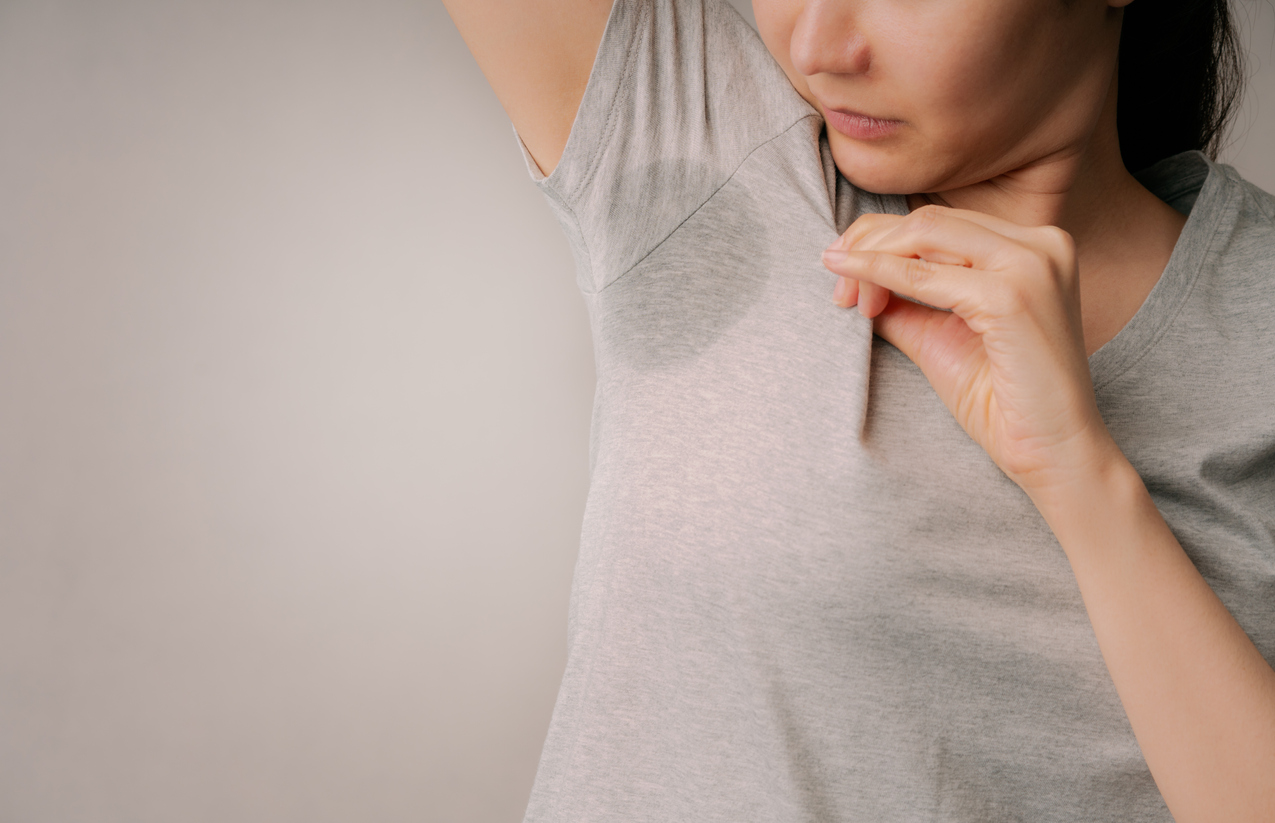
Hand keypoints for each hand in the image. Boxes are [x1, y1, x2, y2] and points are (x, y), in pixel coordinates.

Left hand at [822, 204, 1121, 503]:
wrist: (1054, 453)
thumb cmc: (1004, 403)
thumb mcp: (942, 335)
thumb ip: (904, 299)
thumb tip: (852, 274)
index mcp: (1032, 247)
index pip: (939, 223)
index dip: (880, 242)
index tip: (843, 276)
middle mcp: (1040, 243)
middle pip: (928, 220)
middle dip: (868, 247)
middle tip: (837, 288)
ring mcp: (1032, 264)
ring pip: (923, 234)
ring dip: (871, 261)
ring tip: (845, 297)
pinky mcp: (1012, 295)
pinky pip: (924, 275)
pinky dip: (881, 277)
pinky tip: (859, 297)